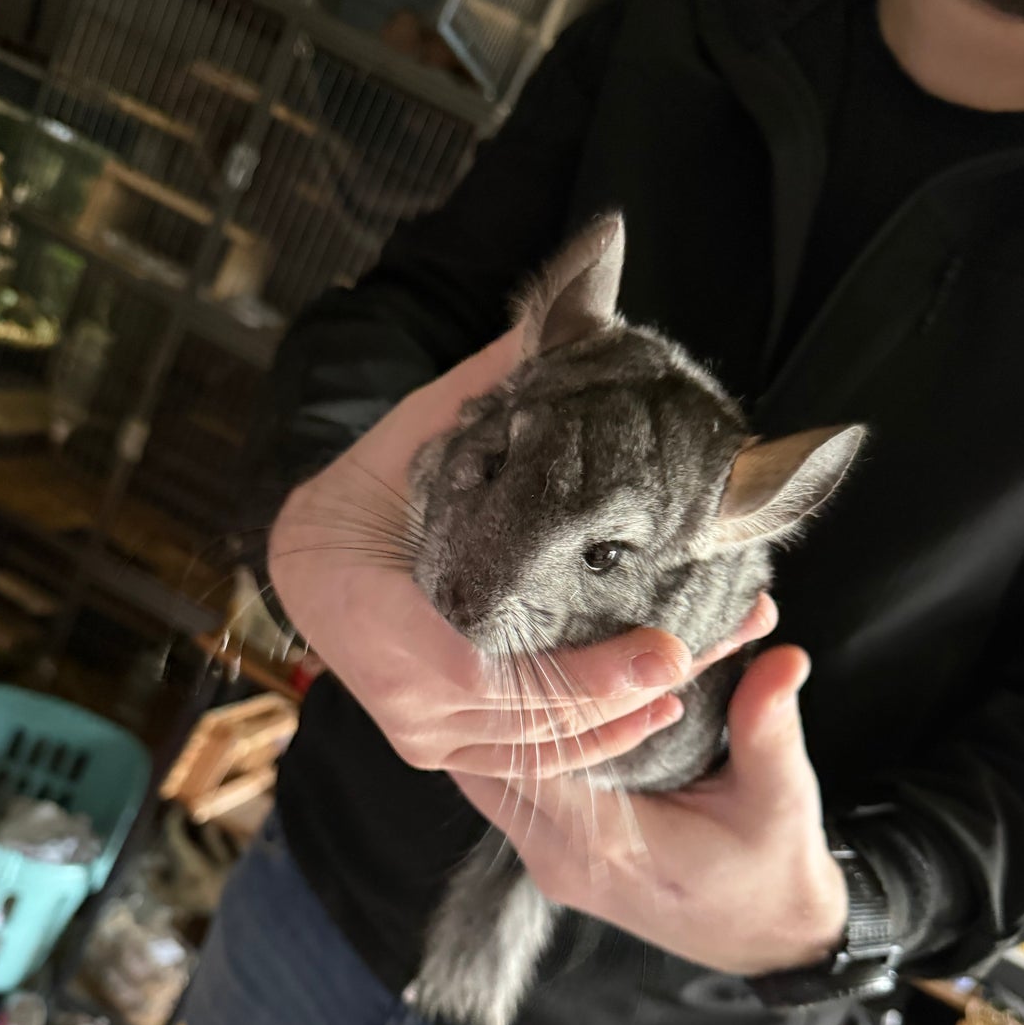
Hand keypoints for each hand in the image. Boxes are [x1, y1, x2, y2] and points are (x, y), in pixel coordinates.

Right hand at [269, 329, 773, 778]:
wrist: (315, 550)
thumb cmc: (380, 483)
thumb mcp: (432, 423)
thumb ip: (506, 371)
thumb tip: (591, 265)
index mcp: (385, 630)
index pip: (488, 675)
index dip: (580, 675)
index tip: (665, 650)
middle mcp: (404, 702)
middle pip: (530, 725)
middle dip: (627, 697)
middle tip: (707, 651)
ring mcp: (423, 733)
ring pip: (537, 752)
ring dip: (621, 726)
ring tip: (694, 681)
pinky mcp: (445, 745)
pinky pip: (527, 760)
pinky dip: (590, 743)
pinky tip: (649, 713)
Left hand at [455, 645, 848, 975]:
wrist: (769, 939)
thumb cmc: (773, 870)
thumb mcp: (779, 794)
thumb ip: (769, 724)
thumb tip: (786, 657)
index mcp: (608, 843)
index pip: (528, 758)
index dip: (518, 693)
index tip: (518, 634)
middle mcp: (563, 859)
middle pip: (487, 769)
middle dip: (486, 703)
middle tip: (487, 631)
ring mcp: (553, 865)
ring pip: (490, 785)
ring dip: (491, 727)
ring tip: (492, 653)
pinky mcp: (556, 860)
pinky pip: (513, 798)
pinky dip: (511, 753)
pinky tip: (516, 704)